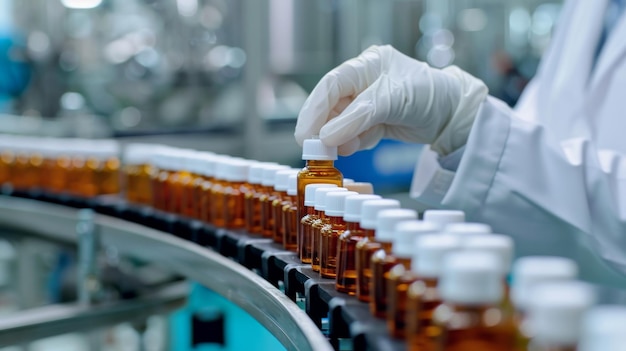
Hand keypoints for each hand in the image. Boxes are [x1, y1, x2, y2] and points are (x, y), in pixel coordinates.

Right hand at [294, 45, 487, 155]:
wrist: (455, 115)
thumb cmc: (428, 94)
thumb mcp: (390, 101)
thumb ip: (356, 118)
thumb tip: (325, 137)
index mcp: (368, 65)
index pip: (331, 85)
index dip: (314, 109)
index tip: (305, 133)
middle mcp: (365, 82)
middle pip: (332, 105)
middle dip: (323, 127)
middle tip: (313, 148)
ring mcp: (370, 102)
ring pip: (342, 122)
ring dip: (338, 138)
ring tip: (336, 151)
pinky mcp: (376, 121)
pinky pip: (356, 134)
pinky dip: (353, 143)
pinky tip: (354, 147)